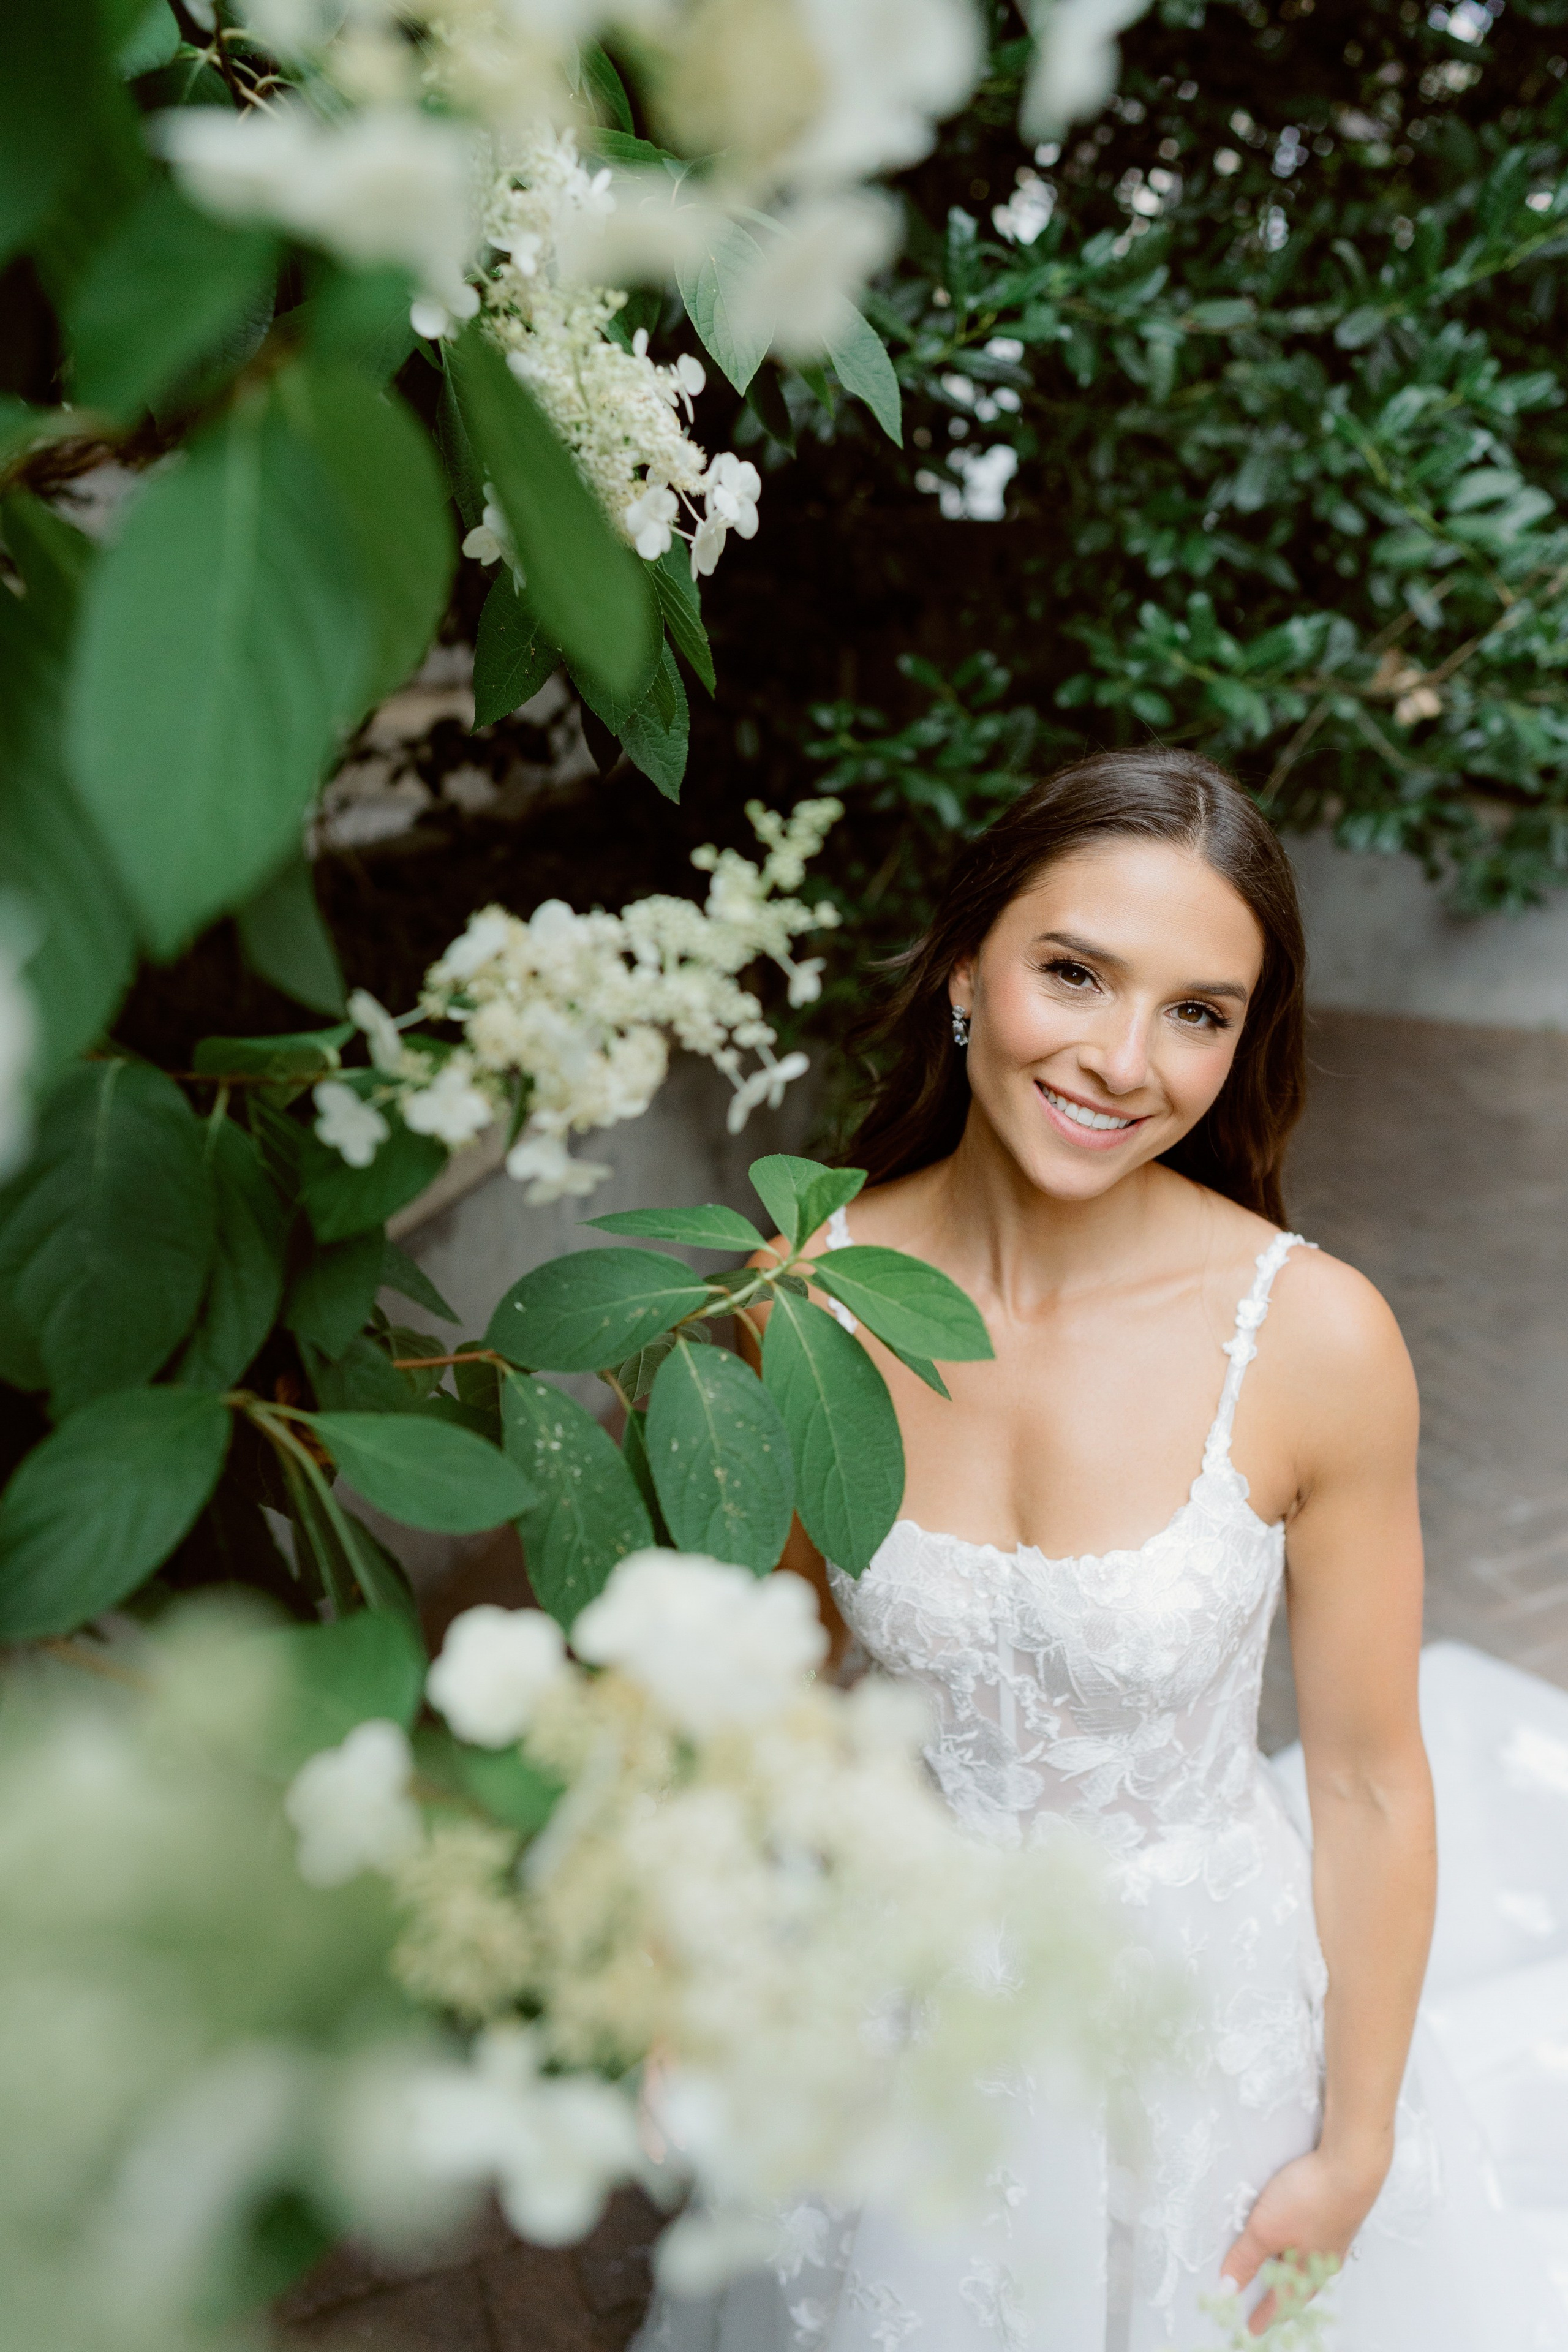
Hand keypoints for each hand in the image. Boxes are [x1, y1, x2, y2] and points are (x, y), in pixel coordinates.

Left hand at [1220, 2143, 1387, 2334]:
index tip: (1254, 2330)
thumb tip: (1228, 2289)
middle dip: (1285, 2299)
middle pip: (1301, 2287)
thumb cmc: (1313, 2198)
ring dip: (1297, 2273)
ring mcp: (1334, 2236)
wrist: (1353, 2165)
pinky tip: (1305, 2237)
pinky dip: (1306, 2247)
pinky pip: (1319, 2242)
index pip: (1281, 2301)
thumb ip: (1246, 2259)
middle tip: (1275, 2310)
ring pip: (1312, 2265)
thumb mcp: (1266, 2229)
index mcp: (1306, 2271)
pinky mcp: (1338, 2213)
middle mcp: (1323, 2259)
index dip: (1265, 2315)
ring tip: (1287, 2277)